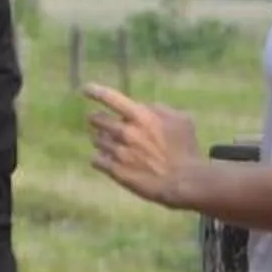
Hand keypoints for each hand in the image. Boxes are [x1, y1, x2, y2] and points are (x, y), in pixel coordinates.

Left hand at [84, 84, 198, 206]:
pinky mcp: (115, 172)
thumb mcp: (181, 120)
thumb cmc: (186, 149)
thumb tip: (143, 106)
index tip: (85, 89)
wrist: (184, 182)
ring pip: (96, 140)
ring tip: (118, 147)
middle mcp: (126, 133)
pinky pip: (95, 160)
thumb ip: (159, 109)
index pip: (110, 98)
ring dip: (103, 141)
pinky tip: (112, 161)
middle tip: (103, 124)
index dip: (95, 91)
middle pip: (95, 119)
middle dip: (98, 120)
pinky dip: (101, 159)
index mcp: (141, 117)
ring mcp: (119, 153)